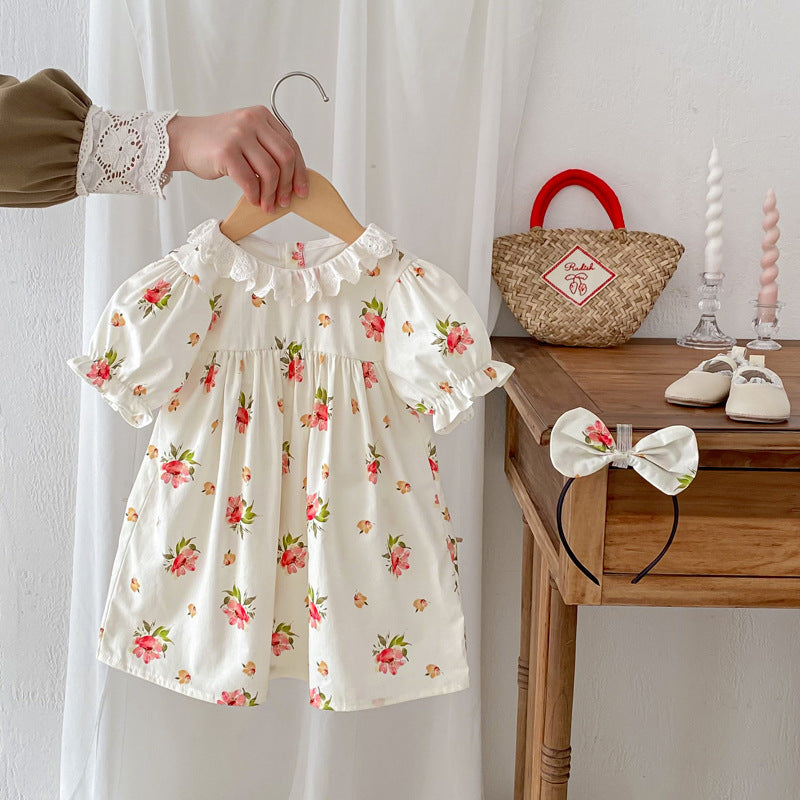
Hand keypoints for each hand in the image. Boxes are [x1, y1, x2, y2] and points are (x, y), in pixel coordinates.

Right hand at [165, 107, 308, 211]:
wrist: (183, 140)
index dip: (300, 172)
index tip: (302, 191)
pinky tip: (253, 200)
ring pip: (270, 172)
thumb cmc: (216, 143)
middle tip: (284, 202)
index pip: (292, 146)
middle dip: (288, 186)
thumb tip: (292, 179)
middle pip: (285, 159)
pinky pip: (249, 180)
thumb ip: (268, 149)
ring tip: (267, 205)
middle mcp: (252, 121)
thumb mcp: (247, 136)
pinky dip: (254, 195)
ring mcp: (238, 135)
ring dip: (271, 194)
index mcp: (262, 116)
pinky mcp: (226, 152)